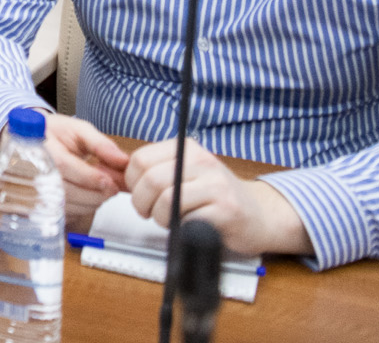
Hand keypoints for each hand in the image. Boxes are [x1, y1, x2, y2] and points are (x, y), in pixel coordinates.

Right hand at [38, 113, 130, 223]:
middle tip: (112, 188)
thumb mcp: (76, 130)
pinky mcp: (36, 205)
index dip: (91, 177)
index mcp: (39, 146)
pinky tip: (84, 196)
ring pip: (67, 206)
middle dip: (96, 194)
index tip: (111, 182)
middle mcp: (30, 170)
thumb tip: (122, 160)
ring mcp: (31, 190)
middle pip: (66, 191)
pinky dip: (80, 208)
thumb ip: (100, 143)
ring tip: (99, 190)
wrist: (27, 141)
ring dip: (91, 203)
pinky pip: (63, 214)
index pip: (64, 166)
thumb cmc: (53, 134)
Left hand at [122, 137, 310, 256]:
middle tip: (148, 213)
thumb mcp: (187, 173)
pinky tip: (188, 226)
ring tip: (169, 221)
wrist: (260, 216)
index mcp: (187, 149)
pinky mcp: (225, 210)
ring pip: (166, 200)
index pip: (141, 159)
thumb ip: (157, 171)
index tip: (137, 194)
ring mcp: (216, 185)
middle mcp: (202, 161)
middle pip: (151, 180)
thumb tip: (118, 176)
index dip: (131, 182)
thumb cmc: (216, 197)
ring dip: (160, 218)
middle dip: (142, 203)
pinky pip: (187, 220)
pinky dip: (180, 228)